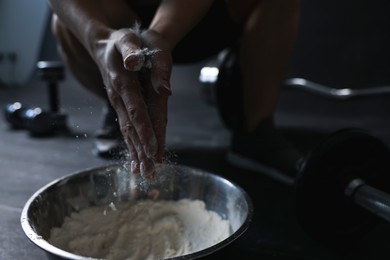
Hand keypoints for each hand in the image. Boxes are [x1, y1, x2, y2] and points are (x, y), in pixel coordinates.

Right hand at [93, 27, 171, 178]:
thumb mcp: (128, 40)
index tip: (153, 151)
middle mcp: (118, 99)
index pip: (136, 112)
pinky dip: (132, 145)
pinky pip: (126, 129)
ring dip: (136, 153)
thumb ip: (133, 54)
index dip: (145, 131)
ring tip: (143, 174)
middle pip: (131, 129)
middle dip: (142, 152)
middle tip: (150, 174)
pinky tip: (135, 159)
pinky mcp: (120, 107)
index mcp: (123, 84)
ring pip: (128, 133)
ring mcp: (118, 105)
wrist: (104, 44)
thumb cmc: (121, 41)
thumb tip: (138, 65)